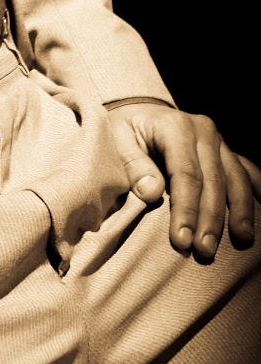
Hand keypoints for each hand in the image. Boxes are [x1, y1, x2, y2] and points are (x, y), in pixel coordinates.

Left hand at [109, 102, 259, 258]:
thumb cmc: (124, 130)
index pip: (186, 174)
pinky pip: (247, 171)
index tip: (181, 240)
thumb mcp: (116, 139)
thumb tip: (152, 193)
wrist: (139, 113)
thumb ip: (133, 164)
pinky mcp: (226, 151)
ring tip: (242, 240)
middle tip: (205, 251)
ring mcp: (219, 141)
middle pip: (213, 181)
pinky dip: (257, 190)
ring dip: (240, 211)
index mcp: (175, 127)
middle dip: (211, 219)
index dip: (186, 209)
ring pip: (236, 178)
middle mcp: (203, 131)